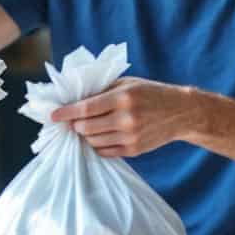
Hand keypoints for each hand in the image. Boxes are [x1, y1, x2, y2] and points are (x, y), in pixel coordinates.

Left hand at [50, 78, 196, 157]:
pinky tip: (99, 136)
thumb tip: (74, 99)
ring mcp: (130, 137)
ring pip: (93, 141)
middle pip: (86, 128)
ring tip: (86, 127)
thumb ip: (102, 90)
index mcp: (122, 97)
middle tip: (72, 121)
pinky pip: (105, 152)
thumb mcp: (127, 83)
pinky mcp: (134, 150)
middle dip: (75, 125)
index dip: (66, 113)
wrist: (180, 112)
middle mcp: (126, 118)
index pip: (86, 108)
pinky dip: (97, 145)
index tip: (53, 115)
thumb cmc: (151, 93)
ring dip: (85, 135)